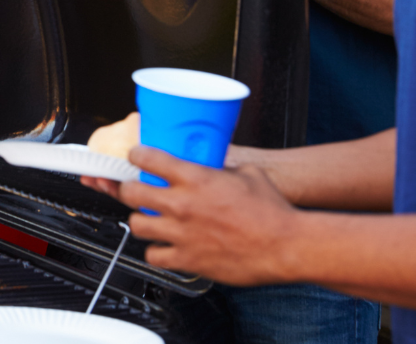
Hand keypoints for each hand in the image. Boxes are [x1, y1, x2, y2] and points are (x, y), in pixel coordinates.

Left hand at [80, 145, 302, 285]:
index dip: (136, 156)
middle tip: (135, 190)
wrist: (287, 246)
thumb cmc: (272, 211)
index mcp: (196, 177)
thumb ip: (221, 168)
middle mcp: (183, 204)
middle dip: (129, 189)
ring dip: (140, 221)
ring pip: (136, 224)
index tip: (135, 158)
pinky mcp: (188, 259)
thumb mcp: (247, 173)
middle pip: (131, 192)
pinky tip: (164, 247)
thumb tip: (214, 166)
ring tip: (149, 220)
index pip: (147, 158)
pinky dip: (156, 252)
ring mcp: (182, 233)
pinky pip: (154, 256)